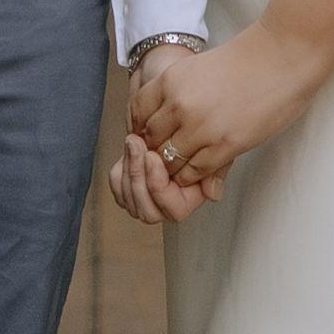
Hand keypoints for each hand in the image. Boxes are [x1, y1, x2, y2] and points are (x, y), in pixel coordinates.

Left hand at [107, 131, 224, 224]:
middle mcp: (168, 205)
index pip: (174, 210)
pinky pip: (118, 188)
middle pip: (147, 210)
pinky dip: (119, 169)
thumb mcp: (215, 148)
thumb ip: (216, 169)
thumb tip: (212, 194)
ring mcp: (147, 199)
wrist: (181, 123)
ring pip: (129, 199)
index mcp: (190, 199)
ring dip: (128, 168)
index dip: (158, 186)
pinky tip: (128, 150)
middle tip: (137, 144)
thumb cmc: (202, 137)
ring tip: (133, 141)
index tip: (153, 157)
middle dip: (138, 175)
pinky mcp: (130, 189)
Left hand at [130, 30, 323, 189]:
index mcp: (171, 80)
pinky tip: (199, 171)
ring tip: (182, 167)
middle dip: (155, 151)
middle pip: (150, 140)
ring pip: (169, 161)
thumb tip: (162, 122)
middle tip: (165, 157)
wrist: (281, 57)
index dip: (141, 127)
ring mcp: (201, 126)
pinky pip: (194, 172)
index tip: (152, 134)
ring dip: (173, 168)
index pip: (136, 112)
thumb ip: (177, 97)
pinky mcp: (224, 145)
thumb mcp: (199, 71)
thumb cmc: (246, 61)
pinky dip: (192, 177)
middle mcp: (180, 104)